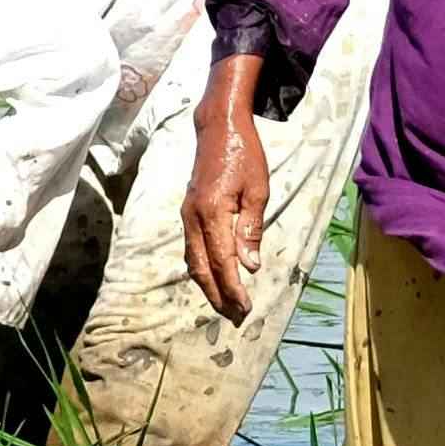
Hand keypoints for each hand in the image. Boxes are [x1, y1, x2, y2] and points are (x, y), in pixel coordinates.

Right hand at [179, 59, 272, 319]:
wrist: (218, 128)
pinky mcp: (188, 213)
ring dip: (208, 286)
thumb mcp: (257, 190)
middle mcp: (193, 218)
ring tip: (225, 305)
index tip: (245, 307)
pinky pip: (191, 249)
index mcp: (213, 212)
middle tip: (235, 316)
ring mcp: (187, 216)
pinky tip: (212, 279)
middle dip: (218, 295)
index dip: (233, 287)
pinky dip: (201, 269)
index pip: (222, 261)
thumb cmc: (244, 155)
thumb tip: (250, 265)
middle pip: (201, 268)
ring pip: (192, 261)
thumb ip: (251, 229)